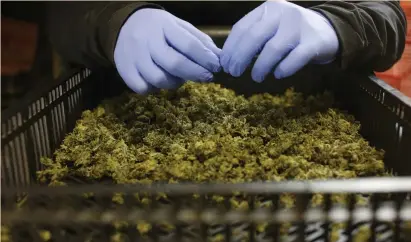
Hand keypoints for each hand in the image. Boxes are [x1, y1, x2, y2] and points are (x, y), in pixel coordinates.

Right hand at [114, 8, 220, 93]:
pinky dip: (154, 88)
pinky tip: (159, 80)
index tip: (216, 67)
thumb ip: (199, 41)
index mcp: (164, 25)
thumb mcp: (179, 26)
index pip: (188, 44)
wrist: (124, 24)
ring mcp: (133, 56)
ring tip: (180, 77)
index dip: (205, 59)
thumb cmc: (159, 28)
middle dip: (195, 73)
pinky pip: (143, 88)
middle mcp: (146, 40)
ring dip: (175, 83)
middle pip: (174, 64)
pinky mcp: (124, 70)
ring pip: (159, 79)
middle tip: (207, 77)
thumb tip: (219, 58)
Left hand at [220, 1, 338, 81]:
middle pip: (254, 37)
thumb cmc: (292, 32)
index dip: (230, 48)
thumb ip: (253, 36)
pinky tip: (278, 75)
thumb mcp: (272, 26)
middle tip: (234, 73)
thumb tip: (229, 58)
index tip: (225, 64)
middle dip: (240, 58)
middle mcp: (283, 13)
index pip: (242, 27)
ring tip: (256, 77)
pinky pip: (294, 59)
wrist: (329, 30)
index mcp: (268, 8)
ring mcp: (299, 27)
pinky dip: (283, 69)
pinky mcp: (314, 42)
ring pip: (273, 49)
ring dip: (260, 66)